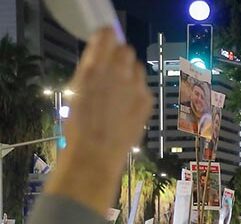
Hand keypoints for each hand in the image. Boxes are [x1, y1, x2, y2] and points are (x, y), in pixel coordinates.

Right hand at [44, 28, 151, 215]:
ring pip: (137, 68)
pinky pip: (143, 87)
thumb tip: (100, 58)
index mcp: (95, 67)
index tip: (105, 44)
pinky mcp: (147, 101)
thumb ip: (91, 70)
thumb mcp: (76, 90)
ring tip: (119, 91)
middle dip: (120, 57)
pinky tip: (126, 106)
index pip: (109, 35)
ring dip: (130, 73)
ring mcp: (136, 87)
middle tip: (112, 70)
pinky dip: (136, 91)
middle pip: (127, 50)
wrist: (97, 152)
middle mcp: (119, 73)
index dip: (107, 39)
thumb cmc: (79, 124)